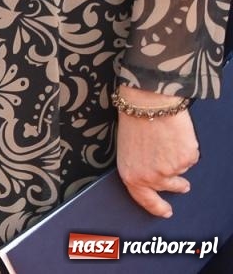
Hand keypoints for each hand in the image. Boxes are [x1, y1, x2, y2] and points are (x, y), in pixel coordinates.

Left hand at [115, 88, 198, 216]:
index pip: (145, 200)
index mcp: (131, 176)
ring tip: (171, 146)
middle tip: (182, 185)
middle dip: (177, 186)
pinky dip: (185, 149)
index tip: (165, 212)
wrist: (147, 104)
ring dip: (178, 162)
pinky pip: (190, 158)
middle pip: (169, 187)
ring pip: (180, 170)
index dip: (157, 207)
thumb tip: (151, 177)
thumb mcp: (126, 151)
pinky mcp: (187, 159)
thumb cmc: (132, 123)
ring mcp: (171, 170)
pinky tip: (175, 136)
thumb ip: (138, 168)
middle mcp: (151, 177)